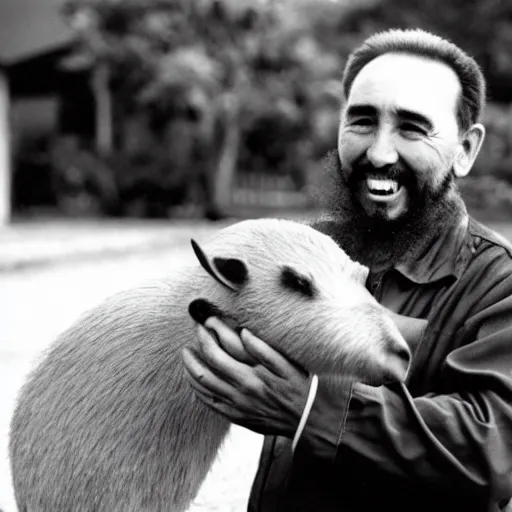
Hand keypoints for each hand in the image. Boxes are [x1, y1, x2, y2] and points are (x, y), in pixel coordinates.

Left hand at [182, 317, 311, 436]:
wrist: (306, 420)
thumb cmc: (299, 388)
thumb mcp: (288, 365)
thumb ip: (264, 349)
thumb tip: (244, 333)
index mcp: (252, 376)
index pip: (220, 352)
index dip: (208, 335)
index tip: (205, 323)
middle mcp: (240, 391)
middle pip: (207, 367)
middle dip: (197, 347)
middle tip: (195, 333)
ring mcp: (236, 406)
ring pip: (203, 386)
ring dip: (190, 368)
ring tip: (187, 354)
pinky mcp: (235, 416)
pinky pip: (208, 403)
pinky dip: (197, 390)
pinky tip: (195, 380)